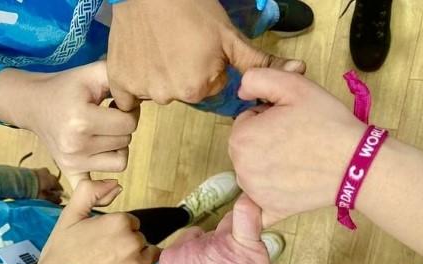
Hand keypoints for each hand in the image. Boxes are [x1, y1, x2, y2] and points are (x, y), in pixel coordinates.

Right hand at [0, 60, 139, 187]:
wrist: (33, 103)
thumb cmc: (66, 88)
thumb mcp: (92, 73)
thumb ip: (119, 78)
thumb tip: (145, 93)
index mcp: (82, 120)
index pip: (128, 123)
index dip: (129, 110)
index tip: (116, 104)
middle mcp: (76, 145)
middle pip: (125, 141)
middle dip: (123, 127)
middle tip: (108, 115)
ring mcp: (72, 162)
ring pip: (120, 162)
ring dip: (118, 146)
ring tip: (104, 132)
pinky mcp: (69, 171)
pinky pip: (94, 191)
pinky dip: (104, 191)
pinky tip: (111, 185)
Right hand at [5, 180, 159, 263]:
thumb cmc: (60, 254)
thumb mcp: (70, 215)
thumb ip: (90, 192)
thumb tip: (115, 183)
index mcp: (118, 222)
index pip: (131, 223)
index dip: (118, 232)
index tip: (102, 242)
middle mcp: (131, 242)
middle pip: (140, 239)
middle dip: (127, 246)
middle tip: (104, 258)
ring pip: (150, 257)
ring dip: (138, 261)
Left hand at [31, 168, 62, 203]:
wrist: (17, 180)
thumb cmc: (33, 191)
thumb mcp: (44, 198)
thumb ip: (53, 199)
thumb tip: (60, 199)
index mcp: (54, 180)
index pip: (60, 188)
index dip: (58, 195)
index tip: (54, 200)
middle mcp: (49, 173)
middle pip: (52, 182)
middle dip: (50, 188)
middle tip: (45, 196)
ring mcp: (40, 170)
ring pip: (45, 178)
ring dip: (43, 184)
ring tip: (37, 191)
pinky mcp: (32, 169)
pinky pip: (38, 176)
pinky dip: (37, 180)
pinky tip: (32, 186)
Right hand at [107, 0, 305, 110]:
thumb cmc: (192, 8)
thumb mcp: (230, 36)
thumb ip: (261, 61)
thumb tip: (301, 71)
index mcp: (199, 88)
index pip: (208, 89)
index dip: (205, 67)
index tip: (196, 48)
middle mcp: (171, 95)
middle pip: (183, 91)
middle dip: (183, 73)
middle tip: (177, 45)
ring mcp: (143, 90)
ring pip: (158, 90)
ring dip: (158, 75)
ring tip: (158, 47)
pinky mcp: (120, 82)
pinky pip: (129, 95)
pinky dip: (134, 82)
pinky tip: (140, 59)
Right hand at [158, 195, 282, 263]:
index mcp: (170, 261)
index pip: (186, 243)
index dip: (200, 254)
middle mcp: (189, 248)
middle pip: (206, 236)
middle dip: (216, 248)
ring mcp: (216, 245)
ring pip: (227, 230)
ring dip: (235, 241)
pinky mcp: (243, 247)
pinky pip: (246, 216)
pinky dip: (250, 211)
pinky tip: (253, 207)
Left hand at [229, 69, 366, 225]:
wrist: (357, 163)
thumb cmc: (327, 124)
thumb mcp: (293, 85)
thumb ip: (257, 78)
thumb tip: (240, 90)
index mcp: (241, 138)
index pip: (246, 120)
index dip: (266, 116)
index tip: (288, 119)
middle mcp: (241, 168)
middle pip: (247, 146)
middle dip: (265, 139)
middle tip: (296, 137)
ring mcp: (255, 192)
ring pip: (254, 169)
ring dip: (268, 163)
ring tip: (299, 158)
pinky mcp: (271, 209)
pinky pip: (256, 209)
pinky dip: (259, 207)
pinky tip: (268, 201)